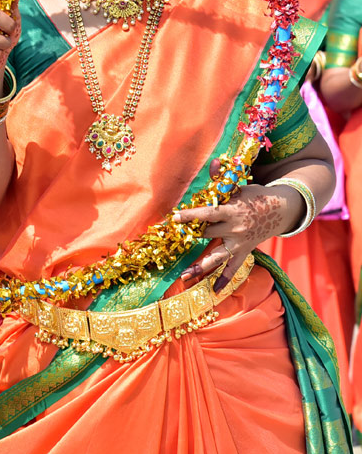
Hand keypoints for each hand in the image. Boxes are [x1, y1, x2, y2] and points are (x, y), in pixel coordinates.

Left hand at [175, 165, 303, 291]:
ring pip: (218, 257)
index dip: (191, 216)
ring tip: (185, 276)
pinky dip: (224, 280)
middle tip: (171, 245)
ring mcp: (240, 243)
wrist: (281, 210)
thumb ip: (221, 178)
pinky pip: (234, 268)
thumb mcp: (238, 185)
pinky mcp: (244, 251)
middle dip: (191, 239)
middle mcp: (236, 229)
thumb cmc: (254, 195)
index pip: (208, 214)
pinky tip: (213, 291)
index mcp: (232, 211)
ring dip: (201, 267)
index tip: (174, 217)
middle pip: (209, 235)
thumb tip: (211, 162)